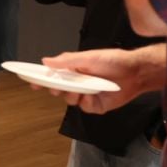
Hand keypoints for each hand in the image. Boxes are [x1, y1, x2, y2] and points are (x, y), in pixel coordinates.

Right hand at [35, 46, 166, 113]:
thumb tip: (45, 61)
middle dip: (57, 89)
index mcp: (73, 70)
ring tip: (82, 89)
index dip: (41, 79)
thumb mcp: (88, 57)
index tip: (31, 81)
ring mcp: (87, 95)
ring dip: (73, 95)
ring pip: (70, 100)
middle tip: (58, 87)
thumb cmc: (112, 60)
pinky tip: (94, 95)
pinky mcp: (96, 106)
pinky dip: (88, 102)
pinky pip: (85, 108)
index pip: (53, 76)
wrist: (134, 72)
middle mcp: (78, 83)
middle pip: (59, 90)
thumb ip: (67, 61)